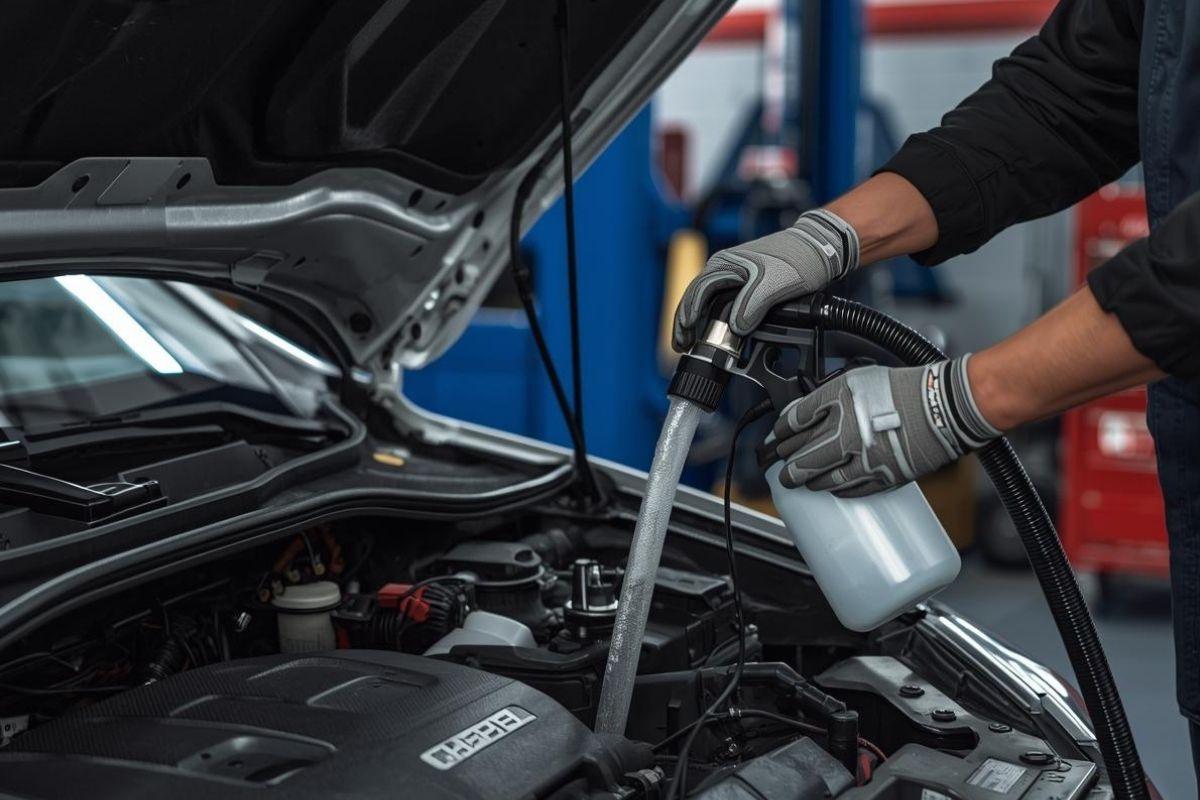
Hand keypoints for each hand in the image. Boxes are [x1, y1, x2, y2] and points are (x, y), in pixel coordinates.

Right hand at [672, 209, 859, 351]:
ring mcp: (735, 274)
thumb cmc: (800, 257)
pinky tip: (715, 328)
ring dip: (698, 320)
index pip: (696, 293)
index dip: (687, 318)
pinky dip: (714, 316)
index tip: (684, 338)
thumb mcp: (775, 283)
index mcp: (725, 263)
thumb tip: (736, 328)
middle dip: (686, 322)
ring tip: (692, 340)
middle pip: (696, 297)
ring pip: (707, 300)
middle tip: (681, 345)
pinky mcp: (746, 281)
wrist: (821, 246)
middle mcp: (725, 267)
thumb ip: (752, 305)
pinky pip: (722, 300)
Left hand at [772, 357, 1000, 496]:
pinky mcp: (884, 475)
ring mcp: (864, 457)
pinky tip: (830, 488)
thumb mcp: (859, 379)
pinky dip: (838, 490)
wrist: (946, 406)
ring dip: (808, 481)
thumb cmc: (906, 388)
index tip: (777, 437)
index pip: (796, 419)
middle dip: (787, 464)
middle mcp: (847, 431)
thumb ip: (832, 395)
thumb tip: (808, 411)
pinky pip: (853, 489)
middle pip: (803, 455)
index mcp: (839, 401)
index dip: (782, 431)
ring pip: (824, 476)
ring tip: (799, 482)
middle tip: (780, 470)